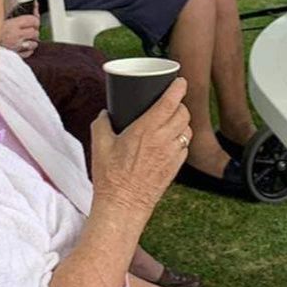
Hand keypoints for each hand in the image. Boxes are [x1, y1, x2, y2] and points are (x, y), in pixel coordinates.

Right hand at [0, 11, 40, 57]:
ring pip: (34, 44)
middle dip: (34, 31)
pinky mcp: (15, 55)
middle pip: (35, 32)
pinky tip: (24, 47)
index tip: (34, 19)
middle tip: (30, 29)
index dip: (35, 19)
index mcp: (13, 23)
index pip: (33, 20)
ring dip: (32, 41)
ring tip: (27, 39)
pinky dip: (28, 50)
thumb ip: (10, 16)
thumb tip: (21, 11)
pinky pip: (28, 53)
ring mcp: (17, 46)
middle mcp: (17, 35)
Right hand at [89, 78, 189, 228]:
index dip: (178, 88)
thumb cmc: (111, 176)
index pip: (170, 102)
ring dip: (182, 121)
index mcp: (146, 130)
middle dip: (180, 104)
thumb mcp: (99, 144)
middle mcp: (163, 140)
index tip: (180, 81)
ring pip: (187, 130)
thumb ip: (102, 123)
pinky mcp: (175, 168)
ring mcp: (172, 155)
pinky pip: (185, 147)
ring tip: (171, 120)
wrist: (123, 205)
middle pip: (183, 113)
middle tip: (171, 101)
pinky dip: (181, 139)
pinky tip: (169, 141)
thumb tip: (105, 114)